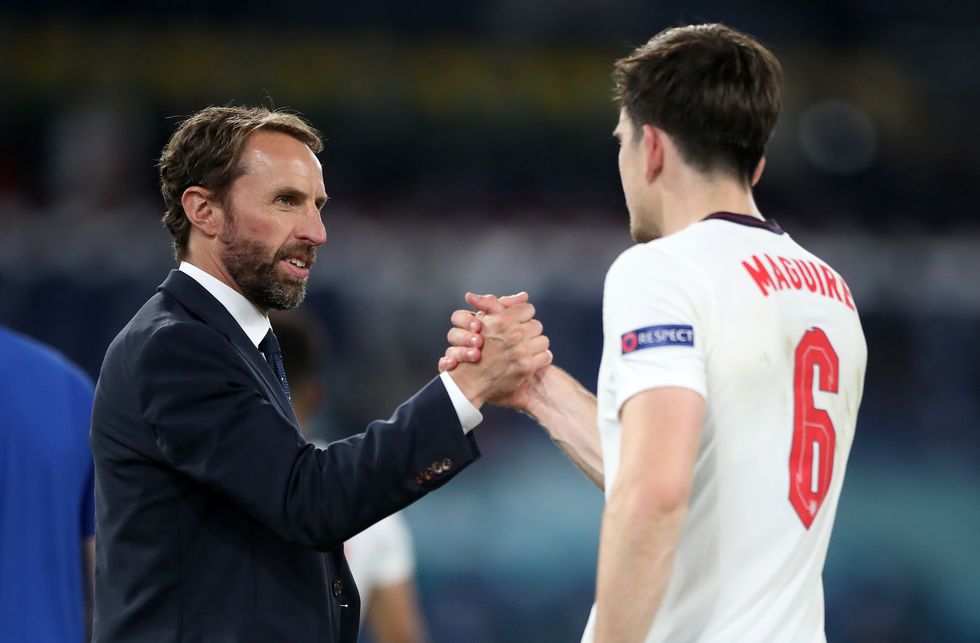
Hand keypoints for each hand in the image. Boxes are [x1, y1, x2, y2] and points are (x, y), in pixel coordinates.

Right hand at [440, 292, 551, 410]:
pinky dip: (540, 359)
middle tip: (520, 340)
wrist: (472, 380)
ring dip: (536, 346)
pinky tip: (530, 361)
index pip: (528, 309)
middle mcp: (513, 334)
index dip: (523, 317)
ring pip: (544, 341)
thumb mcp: (483, 321)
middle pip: (537, 325)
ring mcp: (521, 351)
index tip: (517, 325)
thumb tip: (524, 296)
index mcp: (503, 320)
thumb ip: (499, 304)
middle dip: (530, 332)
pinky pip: (546, 356)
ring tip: (525, 350)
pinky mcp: (527, 367)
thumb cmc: (478, 347)